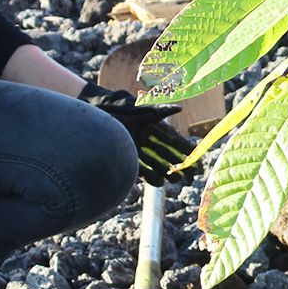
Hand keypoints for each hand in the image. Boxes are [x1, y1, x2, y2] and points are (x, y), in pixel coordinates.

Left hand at [79, 82, 196, 186]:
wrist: (93, 112)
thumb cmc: (116, 107)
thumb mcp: (138, 109)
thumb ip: (158, 111)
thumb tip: (179, 108)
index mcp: (150, 124)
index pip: (171, 138)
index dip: (183, 147)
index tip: (195, 155)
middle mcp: (145, 136)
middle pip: (165, 152)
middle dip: (179, 163)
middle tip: (190, 174)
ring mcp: (135, 146)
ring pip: (155, 162)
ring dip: (167, 171)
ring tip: (178, 180)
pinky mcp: (125, 155)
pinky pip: (140, 167)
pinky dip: (150, 175)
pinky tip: (160, 182)